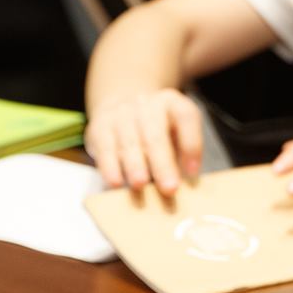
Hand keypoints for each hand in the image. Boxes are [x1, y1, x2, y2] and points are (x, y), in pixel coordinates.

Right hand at [84, 88, 205, 194]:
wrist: (122, 105)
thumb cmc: (157, 130)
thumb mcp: (175, 133)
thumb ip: (182, 155)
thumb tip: (189, 185)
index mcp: (173, 103)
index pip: (186, 117)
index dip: (192, 144)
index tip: (193, 173)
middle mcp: (147, 104)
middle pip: (155, 134)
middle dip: (162, 163)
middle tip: (169, 188)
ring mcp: (121, 113)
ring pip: (129, 141)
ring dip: (135, 165)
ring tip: (140, 185)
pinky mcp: (100, 126)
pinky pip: (105, 148)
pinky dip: (110, 166)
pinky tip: (116, 182)